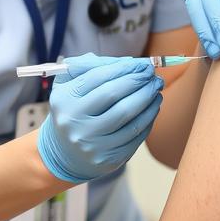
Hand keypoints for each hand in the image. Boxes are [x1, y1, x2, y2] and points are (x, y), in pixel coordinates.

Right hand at [35, 52, 161, 183]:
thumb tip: (127, 62)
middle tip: (153, 74)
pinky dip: (148, 119)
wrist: (65, 152)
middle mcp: (75, 122)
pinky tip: (152, 108)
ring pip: (129, 117)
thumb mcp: (68, 84)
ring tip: (156, 89)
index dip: (124, 68)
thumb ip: (90, 66)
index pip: (98, 77)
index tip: (142, 63)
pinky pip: (135, 136)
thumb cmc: (72, 110)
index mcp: (63, 99)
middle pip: (114, 96)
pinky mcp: (108, 159)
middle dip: (138, 82)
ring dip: (148, 100)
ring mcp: (92, 143)